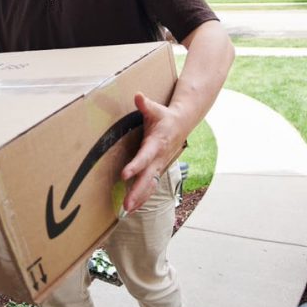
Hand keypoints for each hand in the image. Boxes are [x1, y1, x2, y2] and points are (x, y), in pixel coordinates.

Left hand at [120, 92, 186, 213]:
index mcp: (157, 143)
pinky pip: (152, 186)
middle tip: (126, 204)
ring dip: (140, 198)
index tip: (124, 175)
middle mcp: (159, 158)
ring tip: (127, 210)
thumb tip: (138, 95)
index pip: (145, 156)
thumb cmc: (165, 116)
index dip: (136, 166)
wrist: (182, 124)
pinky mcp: (158, 169)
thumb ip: (145, 104)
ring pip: (150, 185)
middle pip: (148, 178)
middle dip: (137, 191)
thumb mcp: (155, 109)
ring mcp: (159, 165)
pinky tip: (134, 207)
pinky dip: (144, 197)